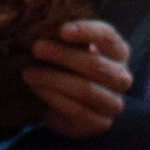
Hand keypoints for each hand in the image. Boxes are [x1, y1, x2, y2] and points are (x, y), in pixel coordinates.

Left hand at [24, 17, 131, 138]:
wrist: (71, 107)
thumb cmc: (72, 70)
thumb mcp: (73, 51)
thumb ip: (66, 40)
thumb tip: (41, 26)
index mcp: (118, 52)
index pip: (107, 36)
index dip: (86, 32)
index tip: (61, 30)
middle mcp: (121, 77)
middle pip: (95, 65)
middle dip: (64, 56)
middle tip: (36, 48)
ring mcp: (113, 103)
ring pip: (86, 90)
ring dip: (54, 80)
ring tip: (28, 73)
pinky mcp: (100, 123)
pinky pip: (77, 110)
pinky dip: (54, 98)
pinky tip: (36, 89)